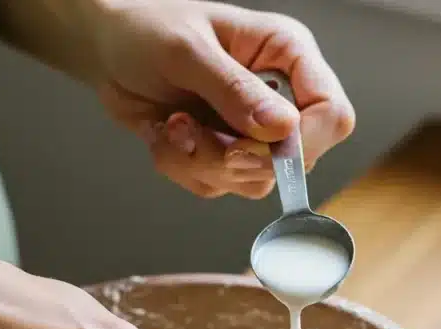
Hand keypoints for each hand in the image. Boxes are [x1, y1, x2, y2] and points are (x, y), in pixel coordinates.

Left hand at [93, 0, 354, 198]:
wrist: (108, 50)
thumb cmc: (147, 28)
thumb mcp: (189, 51)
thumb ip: (236, 91)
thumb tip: (283, 129)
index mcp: (287, 56)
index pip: (332, 115)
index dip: (304, 142)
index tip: (259, 144)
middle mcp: (278, 98)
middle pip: (294, 161)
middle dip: (236, 156)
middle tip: (193, 129)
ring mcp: (254, 133)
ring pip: (254, 182)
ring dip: (203, 163)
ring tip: (174, 126)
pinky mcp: (226, 157)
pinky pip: (219, 188)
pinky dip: (184, 169)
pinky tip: (168, 134)